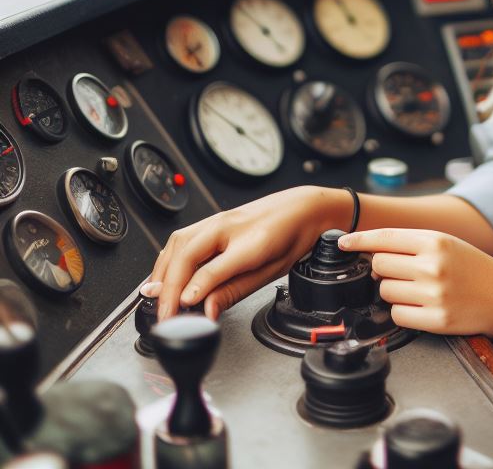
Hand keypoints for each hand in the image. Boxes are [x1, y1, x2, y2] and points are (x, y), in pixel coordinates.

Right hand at [147, 186, 346, 320]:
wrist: (304, 207)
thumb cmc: (292, 236)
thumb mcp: (270, 272)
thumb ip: (234, 291)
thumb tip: (207, 310)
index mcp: (251, 241)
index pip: (212, 268)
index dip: (192, 290)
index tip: (179, 309)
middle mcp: (230, 226)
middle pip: (186, 254)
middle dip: (167, 288)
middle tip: (163, 315)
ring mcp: (219, 219)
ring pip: (178, 243)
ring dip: (162, 272)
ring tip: (158, 300)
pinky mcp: (214, 219)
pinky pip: (182, 238)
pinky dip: (169, 259)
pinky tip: (166, 275)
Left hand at [339, 228, 492, 339]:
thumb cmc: (475, 268)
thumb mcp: (448, 244)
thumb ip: (414, 244)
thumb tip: (373, 249)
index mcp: (435, 241)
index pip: (385, 237)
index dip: (359, 240)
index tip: (342, 242)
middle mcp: (433, 265)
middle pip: (380, 265)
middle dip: (383, 269)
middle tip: (400, 273)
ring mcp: (434, 294)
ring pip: (385, 291)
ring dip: (393, 292)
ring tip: (417, 291)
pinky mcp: (436, 321)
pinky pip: (397, 315)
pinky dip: (403, 312)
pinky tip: (421, 307)